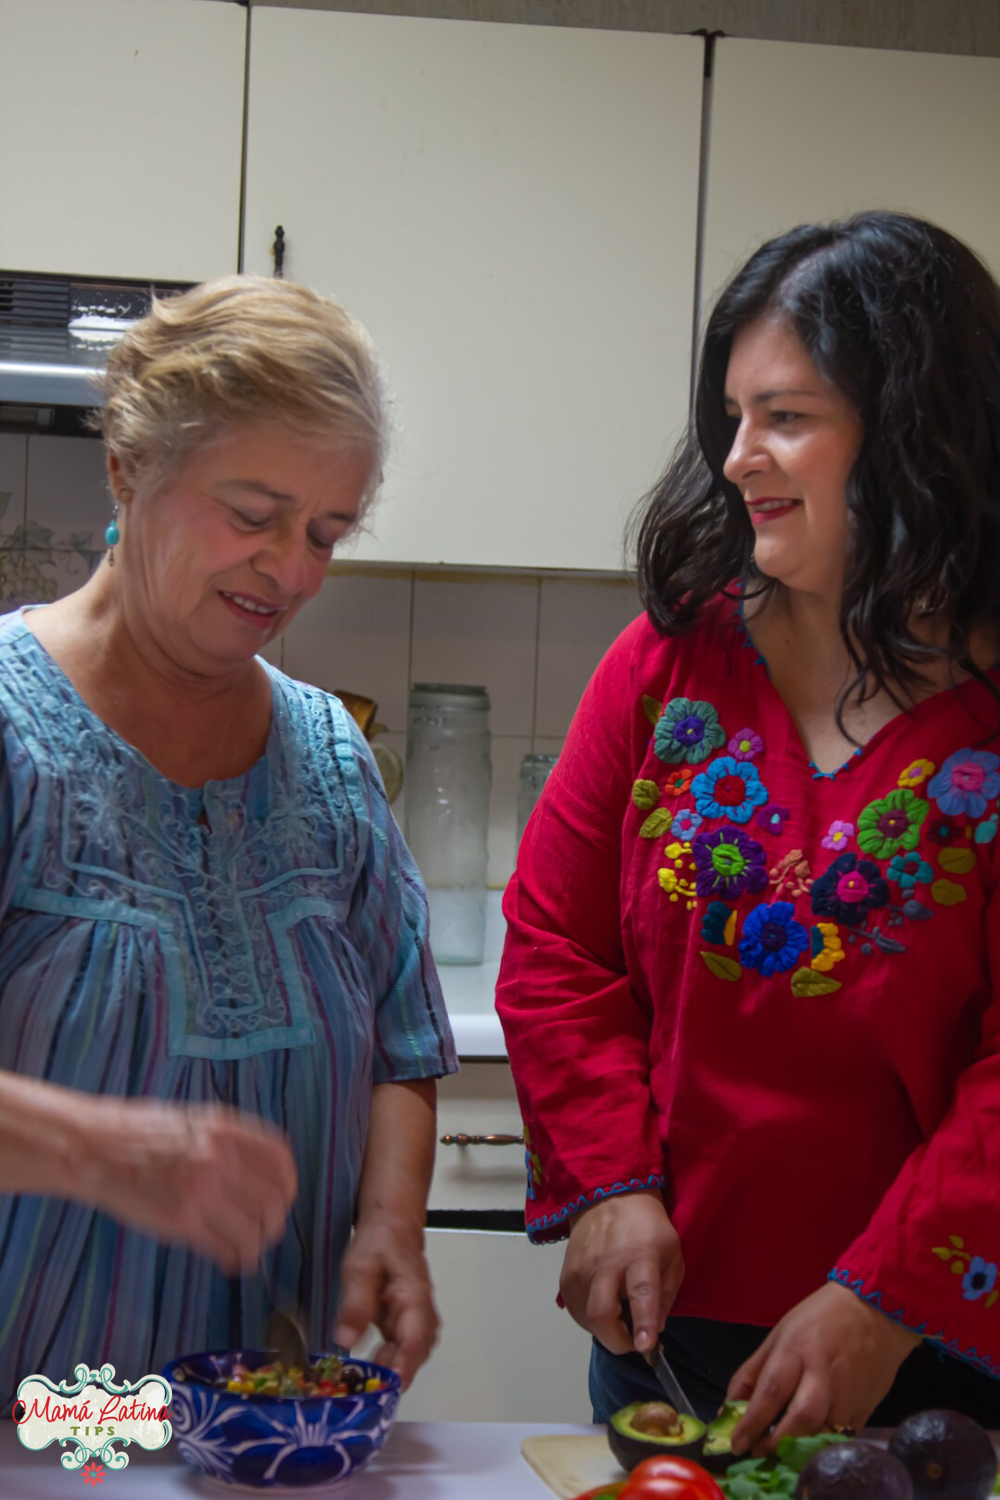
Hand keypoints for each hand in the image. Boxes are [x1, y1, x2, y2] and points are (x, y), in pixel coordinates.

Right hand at [72, 1096, 296, 1275]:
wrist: (95, 1148)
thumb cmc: (140, 1134)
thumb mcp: (192, 1121)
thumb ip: (227, 1141)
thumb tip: (260, 1173)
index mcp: (225, 1129)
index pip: (280, 1161)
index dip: (287, 1186)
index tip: (282, 1199)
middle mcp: (219, 1158)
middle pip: (274, 1200)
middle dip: (274, 1222)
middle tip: (265, 1232)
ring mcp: (201, 1190)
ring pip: (255, 1229)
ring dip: (256, 1246)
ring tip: (246, 1252)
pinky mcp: (180, 1221)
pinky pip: (225, 1247)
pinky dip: (235, 1259)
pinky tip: (229, 1261)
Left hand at [332, 1218, 438, 1391]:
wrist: (391, 1227)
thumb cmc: (379, 1243)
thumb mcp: (360, 1268)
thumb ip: (356, 1304)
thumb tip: (346, 1341)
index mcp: (415, 1298)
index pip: (415, 1339)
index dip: (403, 1366)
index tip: (388, 1388)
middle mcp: (421, 1315)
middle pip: (414, 1354)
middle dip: (393, 1376)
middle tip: (364, 1392)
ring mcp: (414, 1322)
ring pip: (408, 1356)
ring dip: (388, 1372)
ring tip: (360, 1384)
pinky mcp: (402, 1325)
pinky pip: (398, 1351)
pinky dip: (384, 1364)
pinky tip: (363, 1372)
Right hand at [559, 1190, 682, 1355]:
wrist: (608, 1197)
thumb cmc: (647, 1228)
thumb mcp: (672, 1254)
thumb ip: (667, 1294)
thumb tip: (655, 1329)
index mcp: (641, 1254)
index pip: (641, 1292)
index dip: (643, 1322)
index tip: (645, 1346)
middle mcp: (607, 1263)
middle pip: (601, 1313)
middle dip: (616, 1340)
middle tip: (631, 1341)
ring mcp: (581, 1269)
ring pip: (586, 1317)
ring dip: (605, 1331)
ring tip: (620, 1318)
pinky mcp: (565, 1275)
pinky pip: (575, 1310)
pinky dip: (590, 1320)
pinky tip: (603, 1308)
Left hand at [727, 1281, 921, 1453]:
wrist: (875, 1309)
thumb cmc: (818, 1319)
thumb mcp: (779, 1335)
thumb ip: (752, 1374)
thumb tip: (727, 1409)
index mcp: (796, 1349)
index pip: (770, 1391)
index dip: (751, 1422)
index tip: (737, 1445)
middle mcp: (824, 1373)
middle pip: (803, 1416)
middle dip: (779, 1441)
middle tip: (760, 1453)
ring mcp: (850, 1392)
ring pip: (825, 1432)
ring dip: (801, 1447)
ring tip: (782, 1452)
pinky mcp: (868, 1407)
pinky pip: (844, 1436)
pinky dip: (824, 1444)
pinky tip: (809, 1444)